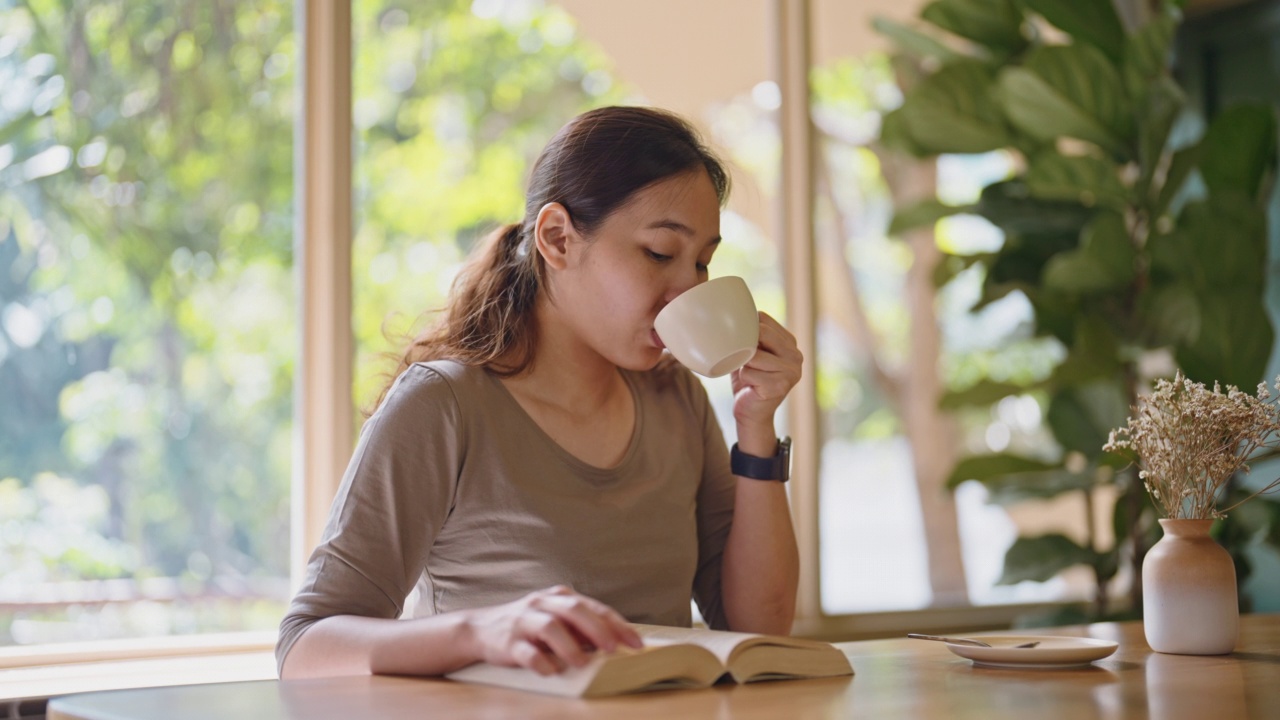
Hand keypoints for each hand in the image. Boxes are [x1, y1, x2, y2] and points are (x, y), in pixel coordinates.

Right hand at [462, 585, 642, 675]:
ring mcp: (524, 621)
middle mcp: (542, 604)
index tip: (636, 643)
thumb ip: (581, 629)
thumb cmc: (529, 626)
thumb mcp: (556, 620)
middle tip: (613, 648)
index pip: (594, 607)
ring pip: (550, 627)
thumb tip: (615, 643)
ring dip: (569, 645)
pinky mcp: (508, 641)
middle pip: (573, 610)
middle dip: (597, 629)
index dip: (617, 624)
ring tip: (582, 662)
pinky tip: (550, 671)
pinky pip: (526, 651)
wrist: (481, 629)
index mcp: (559, 597)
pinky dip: (540, 662)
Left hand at [731, 312, 801, 434]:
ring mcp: (791, 371)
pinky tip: (751, 386)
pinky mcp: (780, 386)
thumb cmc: (748, 380)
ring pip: (752, 354)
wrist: (751, 414)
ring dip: (743, 365)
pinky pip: (748, 372)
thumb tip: (734, 312)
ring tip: (749, 376)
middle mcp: (796, 355)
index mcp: (790, 342)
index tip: (744, 345)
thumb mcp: (751, 352)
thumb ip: (750, 334)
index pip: (763, 319)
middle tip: (744, 362)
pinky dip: (743, 378)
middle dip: (745, 345)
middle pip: (760, 333)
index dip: (746, 330)